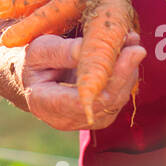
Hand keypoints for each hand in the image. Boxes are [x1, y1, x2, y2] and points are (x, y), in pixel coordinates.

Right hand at [21, 33, 145, 131]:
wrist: (30, 76)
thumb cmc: (31, 61)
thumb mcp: (39, 49)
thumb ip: (62, 51)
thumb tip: (89, 50)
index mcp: (45, 103)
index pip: (84, 100)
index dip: (110, 79)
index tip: (127, 54)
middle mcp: (66, 119)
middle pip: (106, 102)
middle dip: (124, 73)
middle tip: (136, 46)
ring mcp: (83, 121)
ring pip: (116, 101)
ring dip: (128, 72)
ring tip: (132, 44)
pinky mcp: (97, 116)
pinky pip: (117, 98)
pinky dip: (125, 76)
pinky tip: (127, 55)